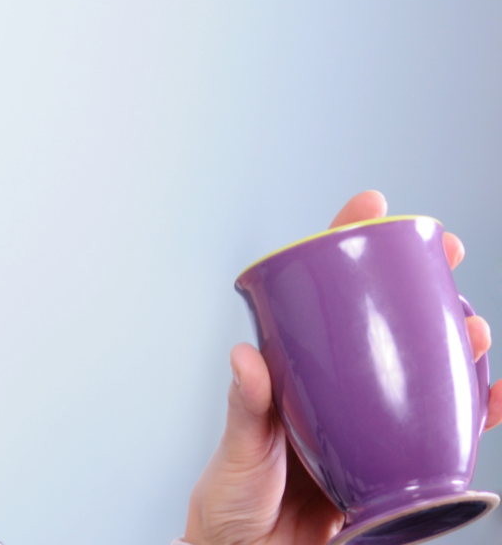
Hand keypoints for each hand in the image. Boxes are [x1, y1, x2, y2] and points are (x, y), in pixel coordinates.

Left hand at [183, 190, 501, 544]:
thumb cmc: (232, 500)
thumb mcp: (237, 452)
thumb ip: (248, 409)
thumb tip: (246, 358)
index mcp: (294, 376)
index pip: (321, 299)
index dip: (346, 248)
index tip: (370, 207)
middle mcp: (335, 392)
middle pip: (385, 328)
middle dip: (420, 288)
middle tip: (448, 258)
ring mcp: (366, 425)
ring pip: (422, 374)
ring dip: (457, 346)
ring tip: (476, 329)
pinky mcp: (390, 466)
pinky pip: (438, 436)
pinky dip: (470, 417)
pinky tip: (492, 398)